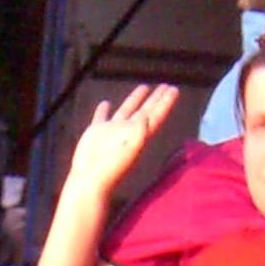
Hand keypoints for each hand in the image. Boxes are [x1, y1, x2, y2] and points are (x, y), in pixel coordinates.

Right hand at [65, 84, 178, 198]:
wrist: (90, 180)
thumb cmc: (111, 169)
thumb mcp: (127, 151)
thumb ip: (138, 135)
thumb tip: (146, 118)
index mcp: (139, 135)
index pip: (156, 115)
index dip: (165, 102)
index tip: (174, 89)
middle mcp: (129, 132)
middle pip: (147, 111)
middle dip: (157, 98)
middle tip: (167, 85)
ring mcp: (113, 131)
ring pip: (127, 110)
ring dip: (136, 99)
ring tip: (145, 87)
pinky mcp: (97, 132)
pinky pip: (102, 116)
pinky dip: (104, 109)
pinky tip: (106, 102)